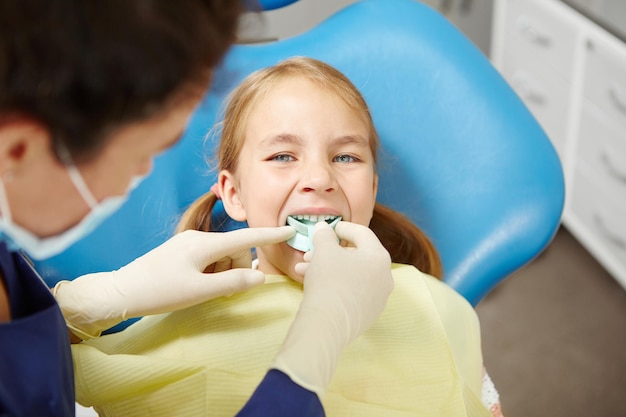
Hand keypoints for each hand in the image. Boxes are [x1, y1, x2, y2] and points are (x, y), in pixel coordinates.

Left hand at [54, 226, 294, 339]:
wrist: (120, 291)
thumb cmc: (159, 292)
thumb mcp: (199, 291)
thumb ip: (233, 283)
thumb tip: (261, 276)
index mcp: (204, 244)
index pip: (245, 237)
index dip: (269, 235)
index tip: (290, 229)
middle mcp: (198, 238)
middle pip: (234, 251)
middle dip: (236, 270)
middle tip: (222, 293)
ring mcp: (188, 244)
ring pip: (221, 257)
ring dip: (222, 274)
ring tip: (203, 291)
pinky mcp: (180, 252)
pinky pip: (208, 259)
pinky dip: (211, 273)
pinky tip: (197, 287)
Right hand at [272, 221, 392, 396]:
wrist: (328, 324)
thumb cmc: (328, 280)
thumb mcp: (324, 250)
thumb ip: (324, 235)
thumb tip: (324, 228)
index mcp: (379, 257)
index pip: (362, 234)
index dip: (342, 228)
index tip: (327, 228)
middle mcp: (385, 276)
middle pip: (355, 256)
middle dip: (329, 252)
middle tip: (310, 253)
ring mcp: (378, 297)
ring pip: (351, 275)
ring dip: (328, 269)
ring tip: (303, 270)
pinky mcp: (369, 314)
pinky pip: (352, 292)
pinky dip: (335, 285)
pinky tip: (314, 285)